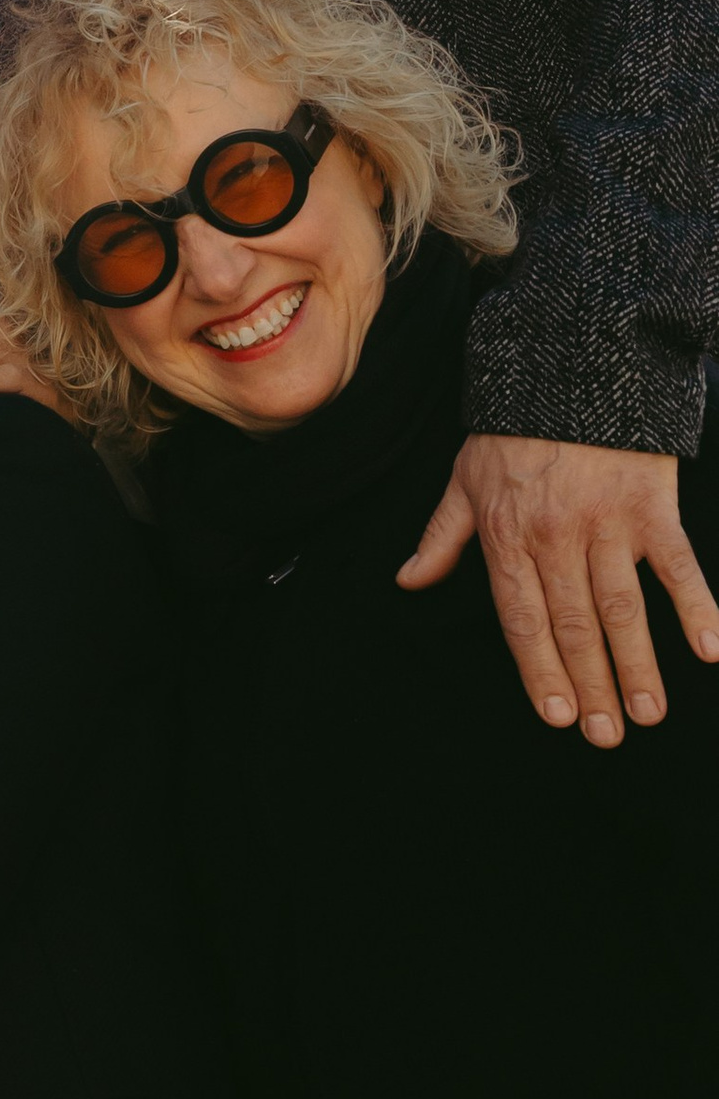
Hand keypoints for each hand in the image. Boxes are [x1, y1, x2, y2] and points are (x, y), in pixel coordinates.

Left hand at [399, 436, 718, 744]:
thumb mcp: (464, 479)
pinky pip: (677, 564)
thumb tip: (409, 581)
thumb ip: (441, 537)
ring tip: (648, 713)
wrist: (569, 364)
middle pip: (574, 625)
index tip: (558, 716)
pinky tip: (711, 649)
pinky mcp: (651, 504)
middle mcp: (554, 535)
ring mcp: (606, 521)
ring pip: (621, 608)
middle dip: (590, 685)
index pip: (523, 620)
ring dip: (638, 664)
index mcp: (506, 535)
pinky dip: (697, 607)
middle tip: (607, 735)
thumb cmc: (514, 429)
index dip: (540, 671)